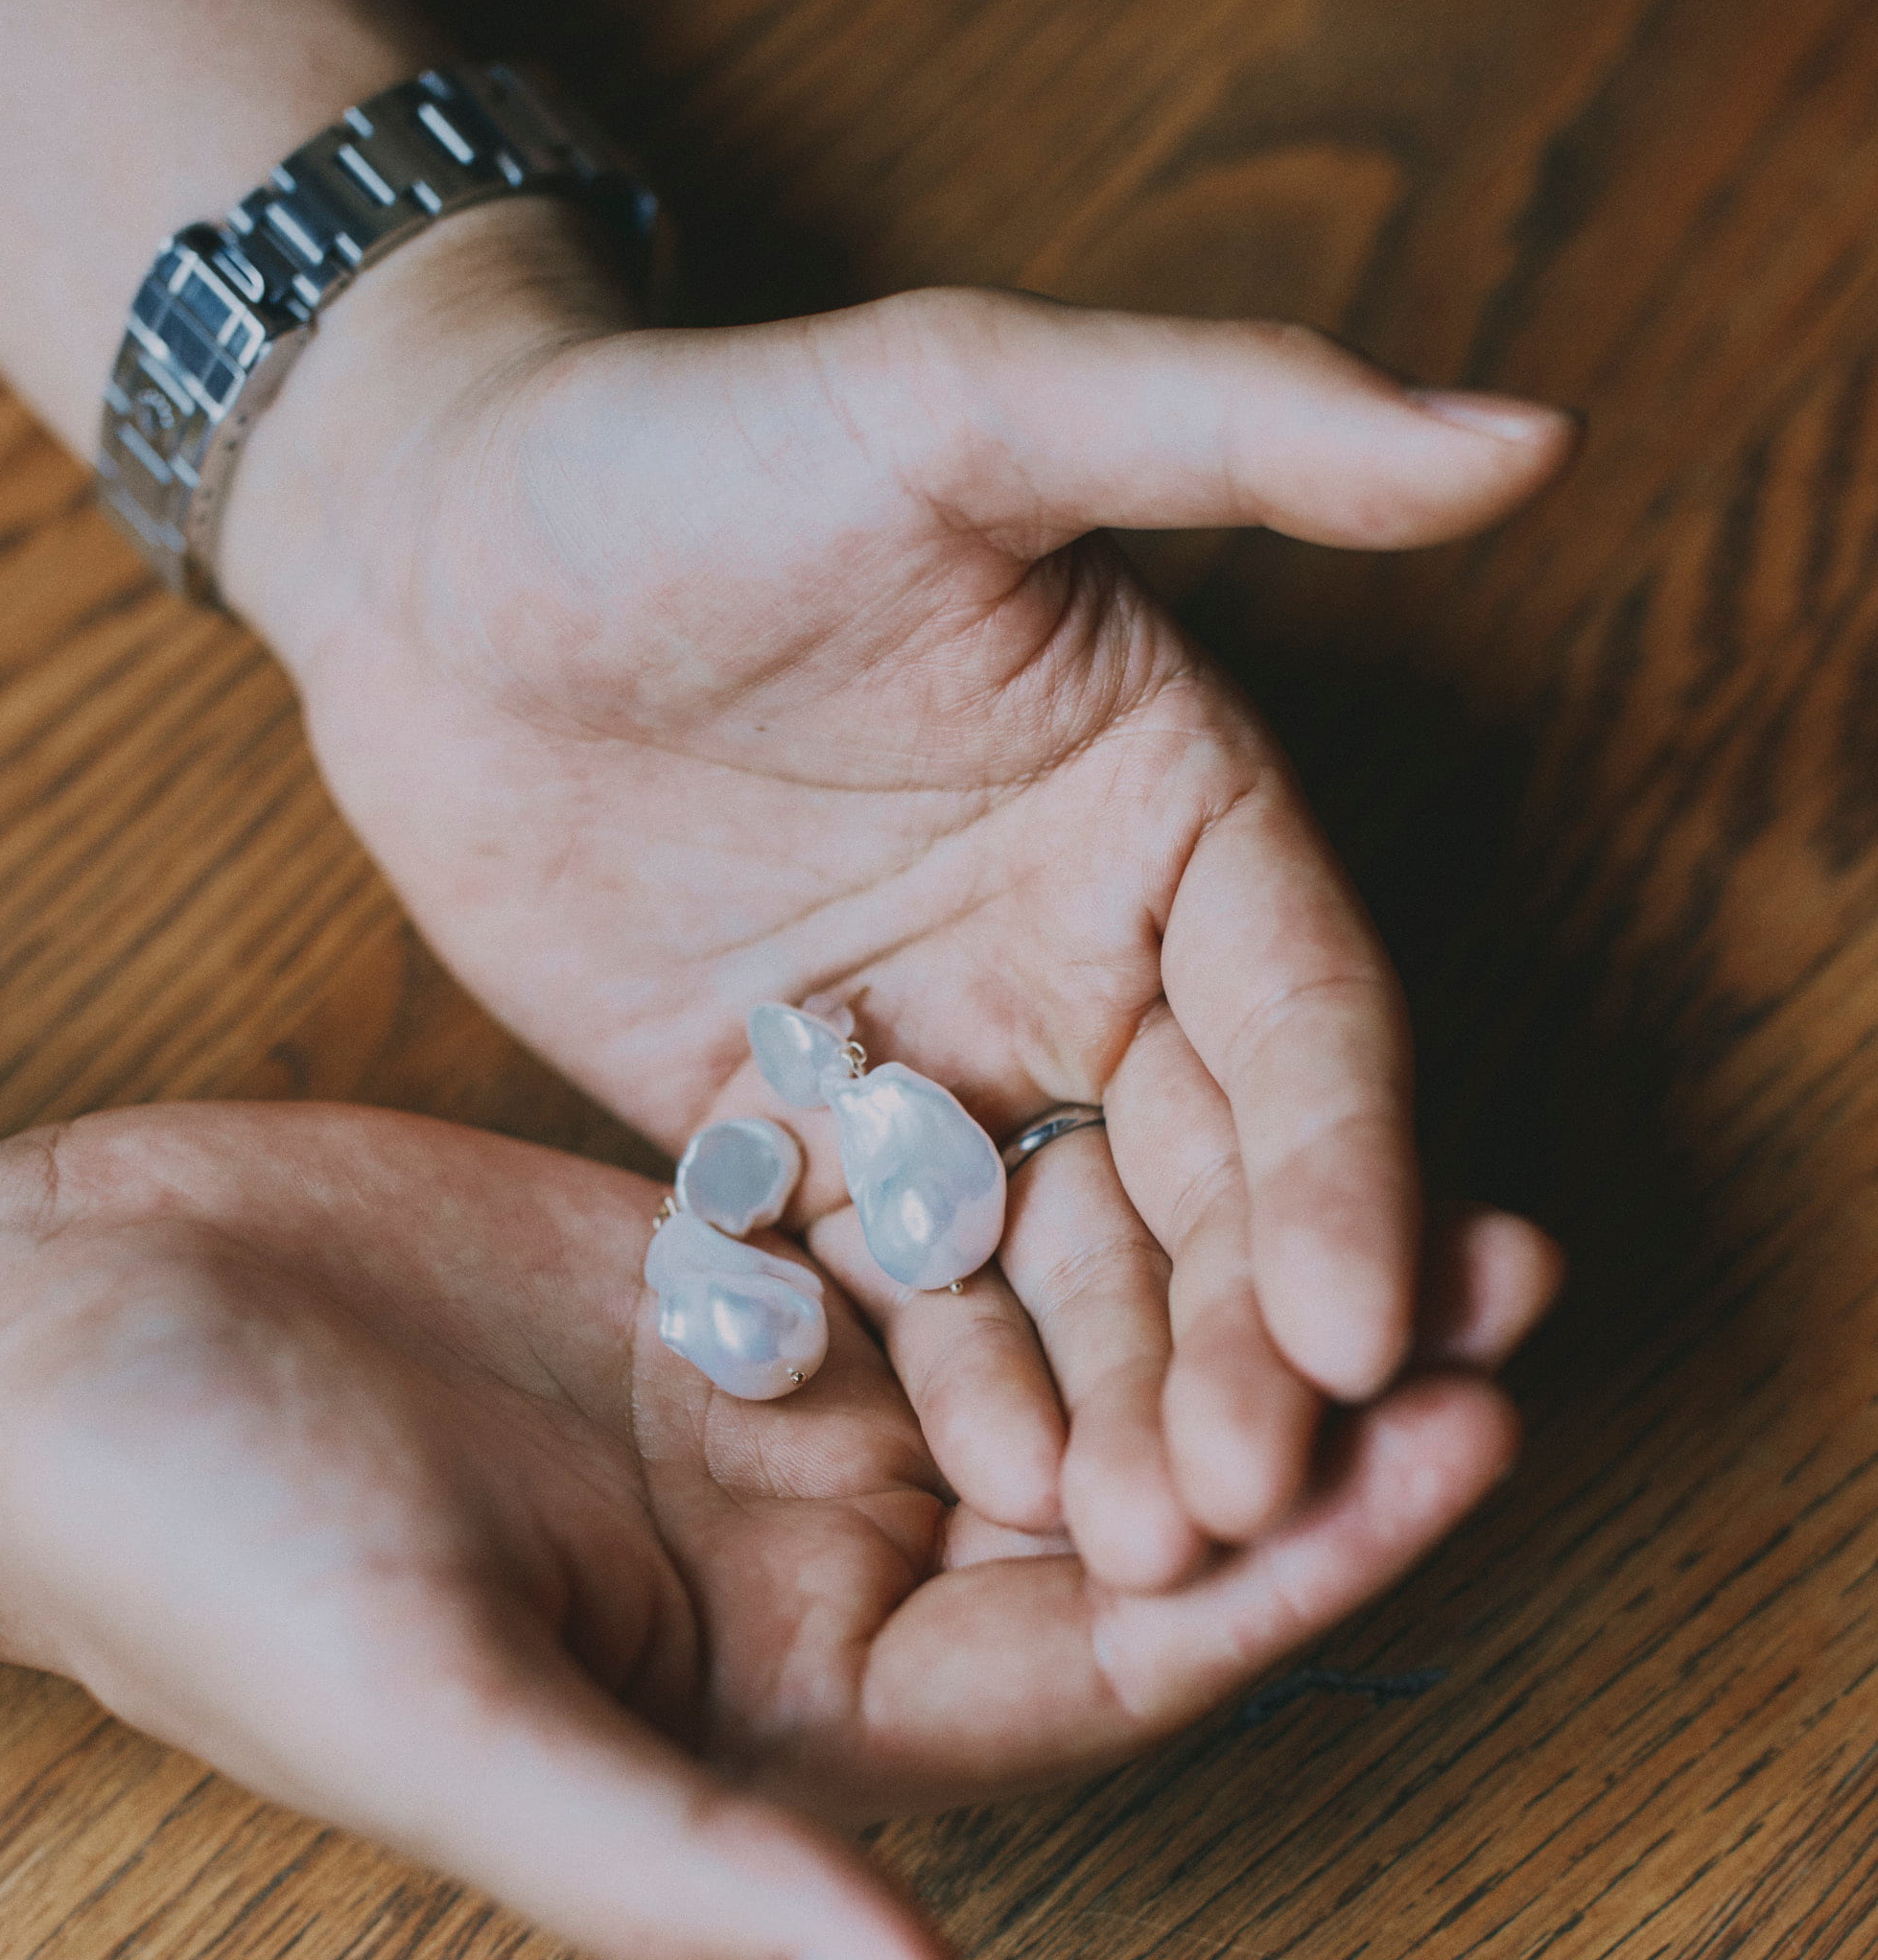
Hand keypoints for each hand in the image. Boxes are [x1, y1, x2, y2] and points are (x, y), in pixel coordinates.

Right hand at [0, 1106, 1554, 1959]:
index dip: (1283, 1577)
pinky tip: (1184, 1082)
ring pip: (1049, 1340)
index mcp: (771, 1708)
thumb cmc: (194, 1565)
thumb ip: (689, 1883)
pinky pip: (922, 1211)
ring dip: (1213, 1272)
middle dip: (1304, 1407)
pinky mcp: (711, 1251)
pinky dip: (1054, 1168)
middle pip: (1114, 1493)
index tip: (1460, 1454)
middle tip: (1499, 1281)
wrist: (32, 1335)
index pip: (1092, 1668)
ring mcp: (766, 1395)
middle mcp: (802, 1558)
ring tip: (1406, 1176)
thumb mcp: (444, 1732)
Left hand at [226, 206, 1574, 1586]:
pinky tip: (1001, 1497)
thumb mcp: (952, 404)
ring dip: (1128, 1406)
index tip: (1366, 1332)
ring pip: (1077, 1269)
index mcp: (1175, 806)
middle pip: (1210, 1182)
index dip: (1346, 1174)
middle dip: (1246, 1345)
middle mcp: (1090, 954)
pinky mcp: (807, 1140)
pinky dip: (961, 1387)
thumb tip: (1531, 432)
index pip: (1302, 1017)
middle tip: (1250, 1504)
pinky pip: (908, 1291)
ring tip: (1142, 1555)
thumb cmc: (687, 449)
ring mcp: (951, 1062)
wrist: (428, 556)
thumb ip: (1232, 423)